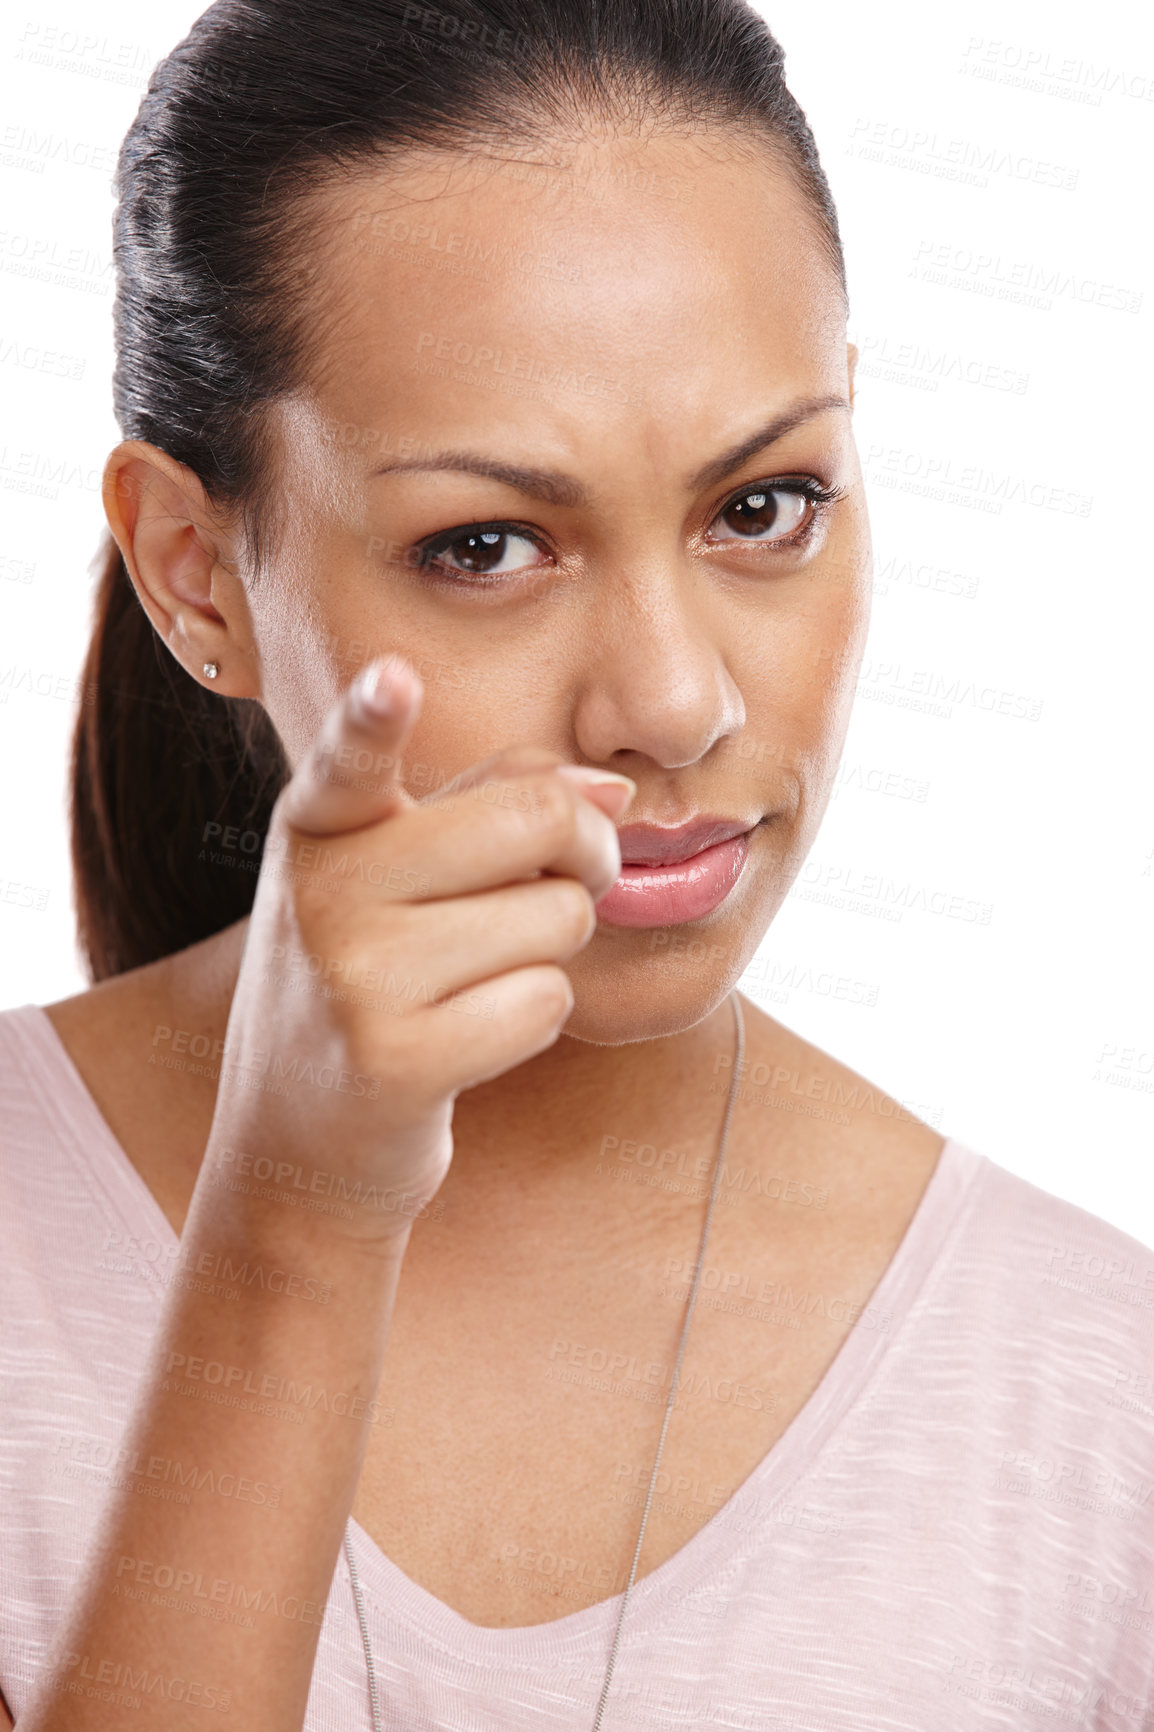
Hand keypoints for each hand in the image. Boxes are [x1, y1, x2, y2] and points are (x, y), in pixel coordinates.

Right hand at [205, 656, 635, 1245]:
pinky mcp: (394, 1062)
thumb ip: (494, 803)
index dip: (372, 715)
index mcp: (318, 826)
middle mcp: (322, 891)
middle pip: (538, 820)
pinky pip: (545, 1002)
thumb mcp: (395, 874)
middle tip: (566, 882)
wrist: (300, 1136)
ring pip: (559, 917)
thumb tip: (614, 791)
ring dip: (551, 950)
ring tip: (474, 976)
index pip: (348, 759)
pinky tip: (465, 1036)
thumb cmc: (371, 978)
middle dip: (587, 854)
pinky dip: (531, 1018)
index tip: (395, 677)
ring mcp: (353, 978)